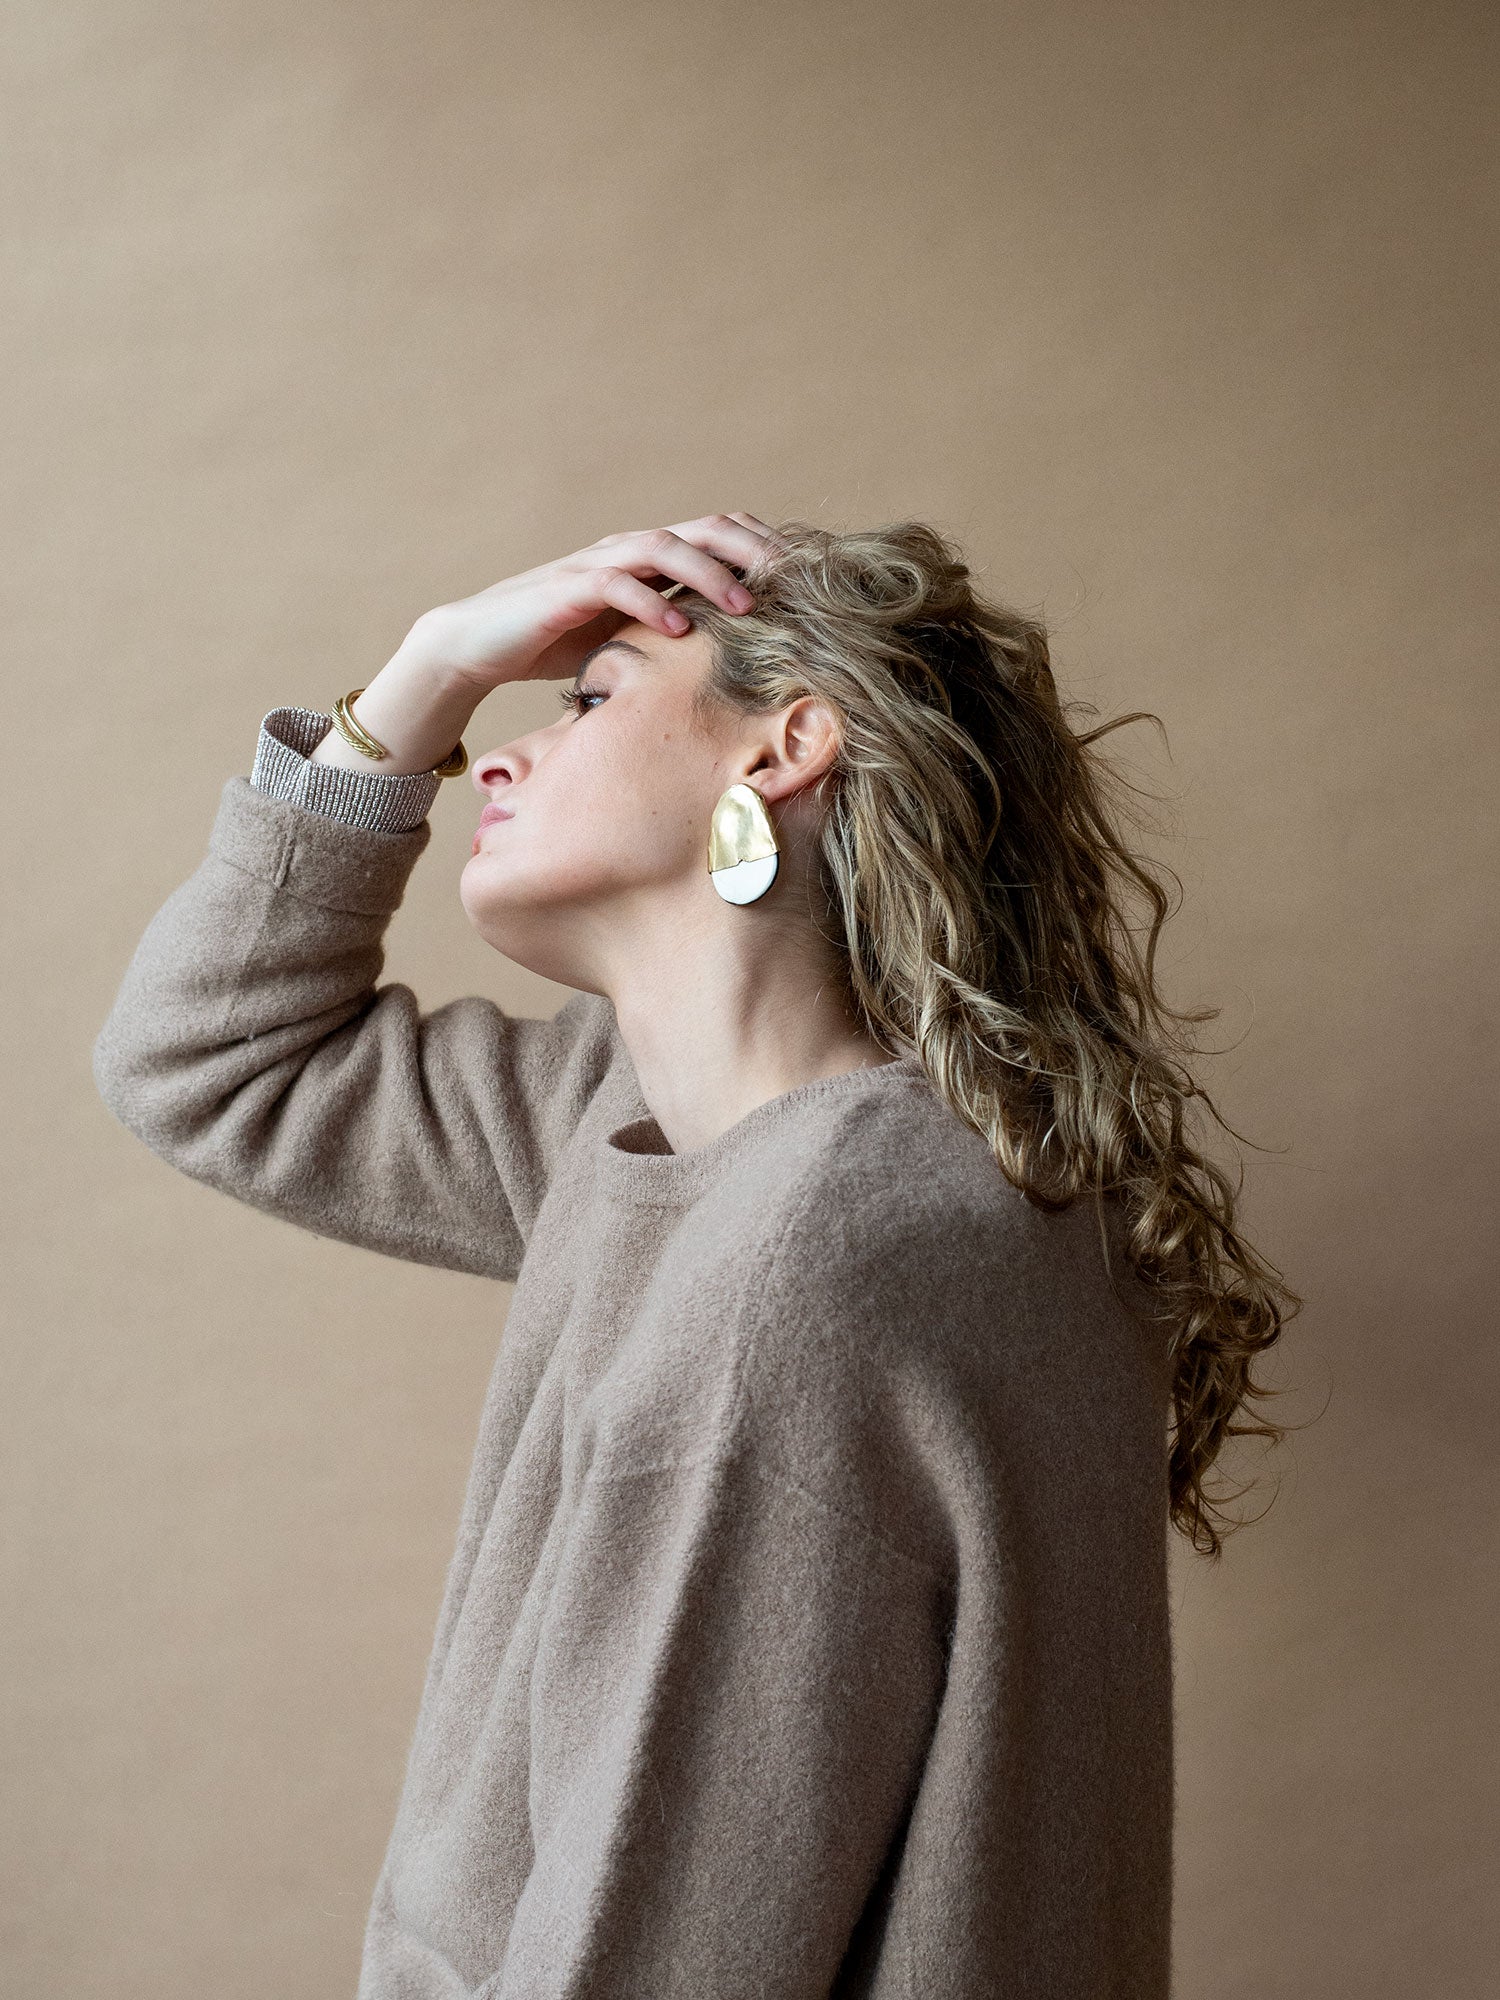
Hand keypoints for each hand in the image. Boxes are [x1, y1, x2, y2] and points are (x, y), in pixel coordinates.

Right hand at [400, 512, 779, 696]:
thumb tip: (737, 655)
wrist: (479, 646)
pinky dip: (650, 602)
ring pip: (664, 547)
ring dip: (709, 575)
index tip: (807, 576)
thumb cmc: (557, 643)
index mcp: (648, 557)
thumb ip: (675, 630)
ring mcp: (596, 563)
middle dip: (753, 552)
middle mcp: (628, 549)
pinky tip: (679, 629)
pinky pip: (615, 584)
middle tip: (796, 581)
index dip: (763, 547)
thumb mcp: (631, 637)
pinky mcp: (566, 589)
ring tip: (745, 606)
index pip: (718, 533)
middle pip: (703, 529)